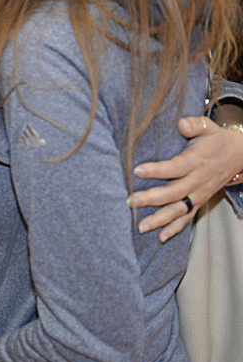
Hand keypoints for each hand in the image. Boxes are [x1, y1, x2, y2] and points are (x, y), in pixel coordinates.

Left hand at [129, 116, 242, 240]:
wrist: (239, 155)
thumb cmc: (216, 139)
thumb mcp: (207, 127)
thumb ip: (194, 124)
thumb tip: (182, 124)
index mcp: (196, 161)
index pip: (175, 168)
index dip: (157, 170)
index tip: (137, 170)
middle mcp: (197, 181)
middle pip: (173, 192)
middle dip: (151, 199)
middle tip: (130, 202)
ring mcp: (199, 194)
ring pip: (178, 209)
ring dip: (160, 219)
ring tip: (141, 226)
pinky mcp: (199, 202)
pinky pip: (187, 218)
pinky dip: (175, 229)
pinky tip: (160, 237)